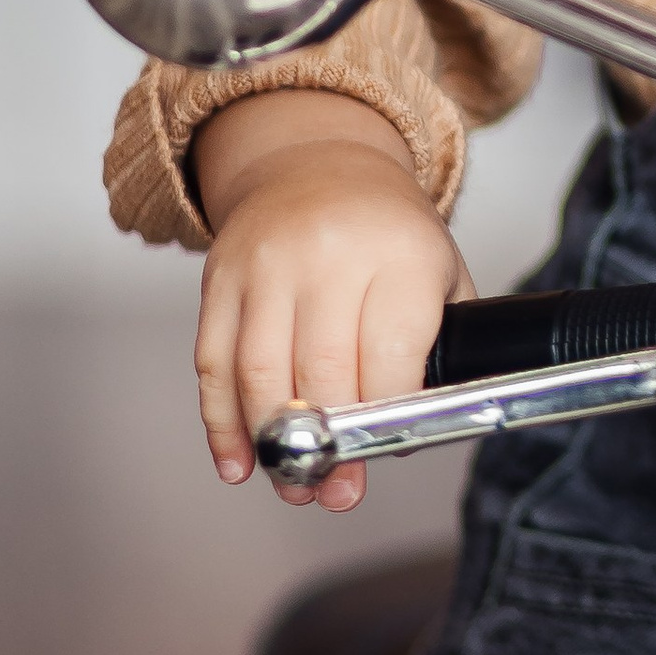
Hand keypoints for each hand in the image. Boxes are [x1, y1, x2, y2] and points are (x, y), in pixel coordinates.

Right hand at [193, 90, 471, 511]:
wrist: (317, 164)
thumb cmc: (387, 232)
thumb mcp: (441, 269)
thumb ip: (442, 346)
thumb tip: (421, 432)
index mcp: (400, 255)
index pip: (392, 355)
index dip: (387, 418)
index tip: (387, 451)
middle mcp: (330, 256)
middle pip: (322, 371)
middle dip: (330, 447)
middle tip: (338, 491)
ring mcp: (267, 265)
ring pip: (259, 373)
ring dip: (274, 445)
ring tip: (295, 484)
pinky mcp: (220, 279)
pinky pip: (213, 363)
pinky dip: (221, 423)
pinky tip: (239, 461)